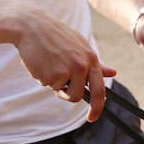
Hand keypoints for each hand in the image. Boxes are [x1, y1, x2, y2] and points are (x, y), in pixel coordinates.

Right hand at [12, 3, 114, 121]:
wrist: (31, 25)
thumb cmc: (58, 36)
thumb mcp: (81, 46)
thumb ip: (95, 63)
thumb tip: (112, 73)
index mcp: (91, 59)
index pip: (100, 89)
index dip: (98, 107)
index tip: (93, 118)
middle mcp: (81, 66)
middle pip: (77, 97)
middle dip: (68, 94)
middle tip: (60, 83)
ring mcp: (65, 71)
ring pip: (60, 92)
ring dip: (54, 84)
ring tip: (50, 65)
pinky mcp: (49, 74)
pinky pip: (46, 85)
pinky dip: (42, 77)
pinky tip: (41, 62)